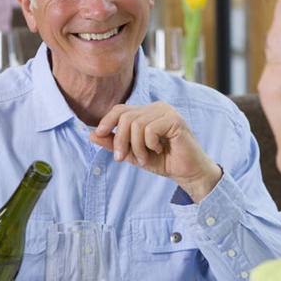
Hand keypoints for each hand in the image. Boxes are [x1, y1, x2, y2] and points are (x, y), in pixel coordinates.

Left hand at [90, 102, 222, 202]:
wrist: (188, 173)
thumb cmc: (164, 162)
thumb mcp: (133, 154)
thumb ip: (114, 144)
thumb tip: (92, 135)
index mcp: (147, 112)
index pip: (120, 109)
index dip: (106, 121)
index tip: (98, 135)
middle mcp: (157, 107)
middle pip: (125, 116)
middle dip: (119, 140)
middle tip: (123, 159)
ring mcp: (166, 112)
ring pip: (136, 124)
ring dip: (136, 147)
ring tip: (145, 158)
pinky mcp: (174, 119)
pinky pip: (149, 129)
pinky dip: (150, 144)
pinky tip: (159, 150)